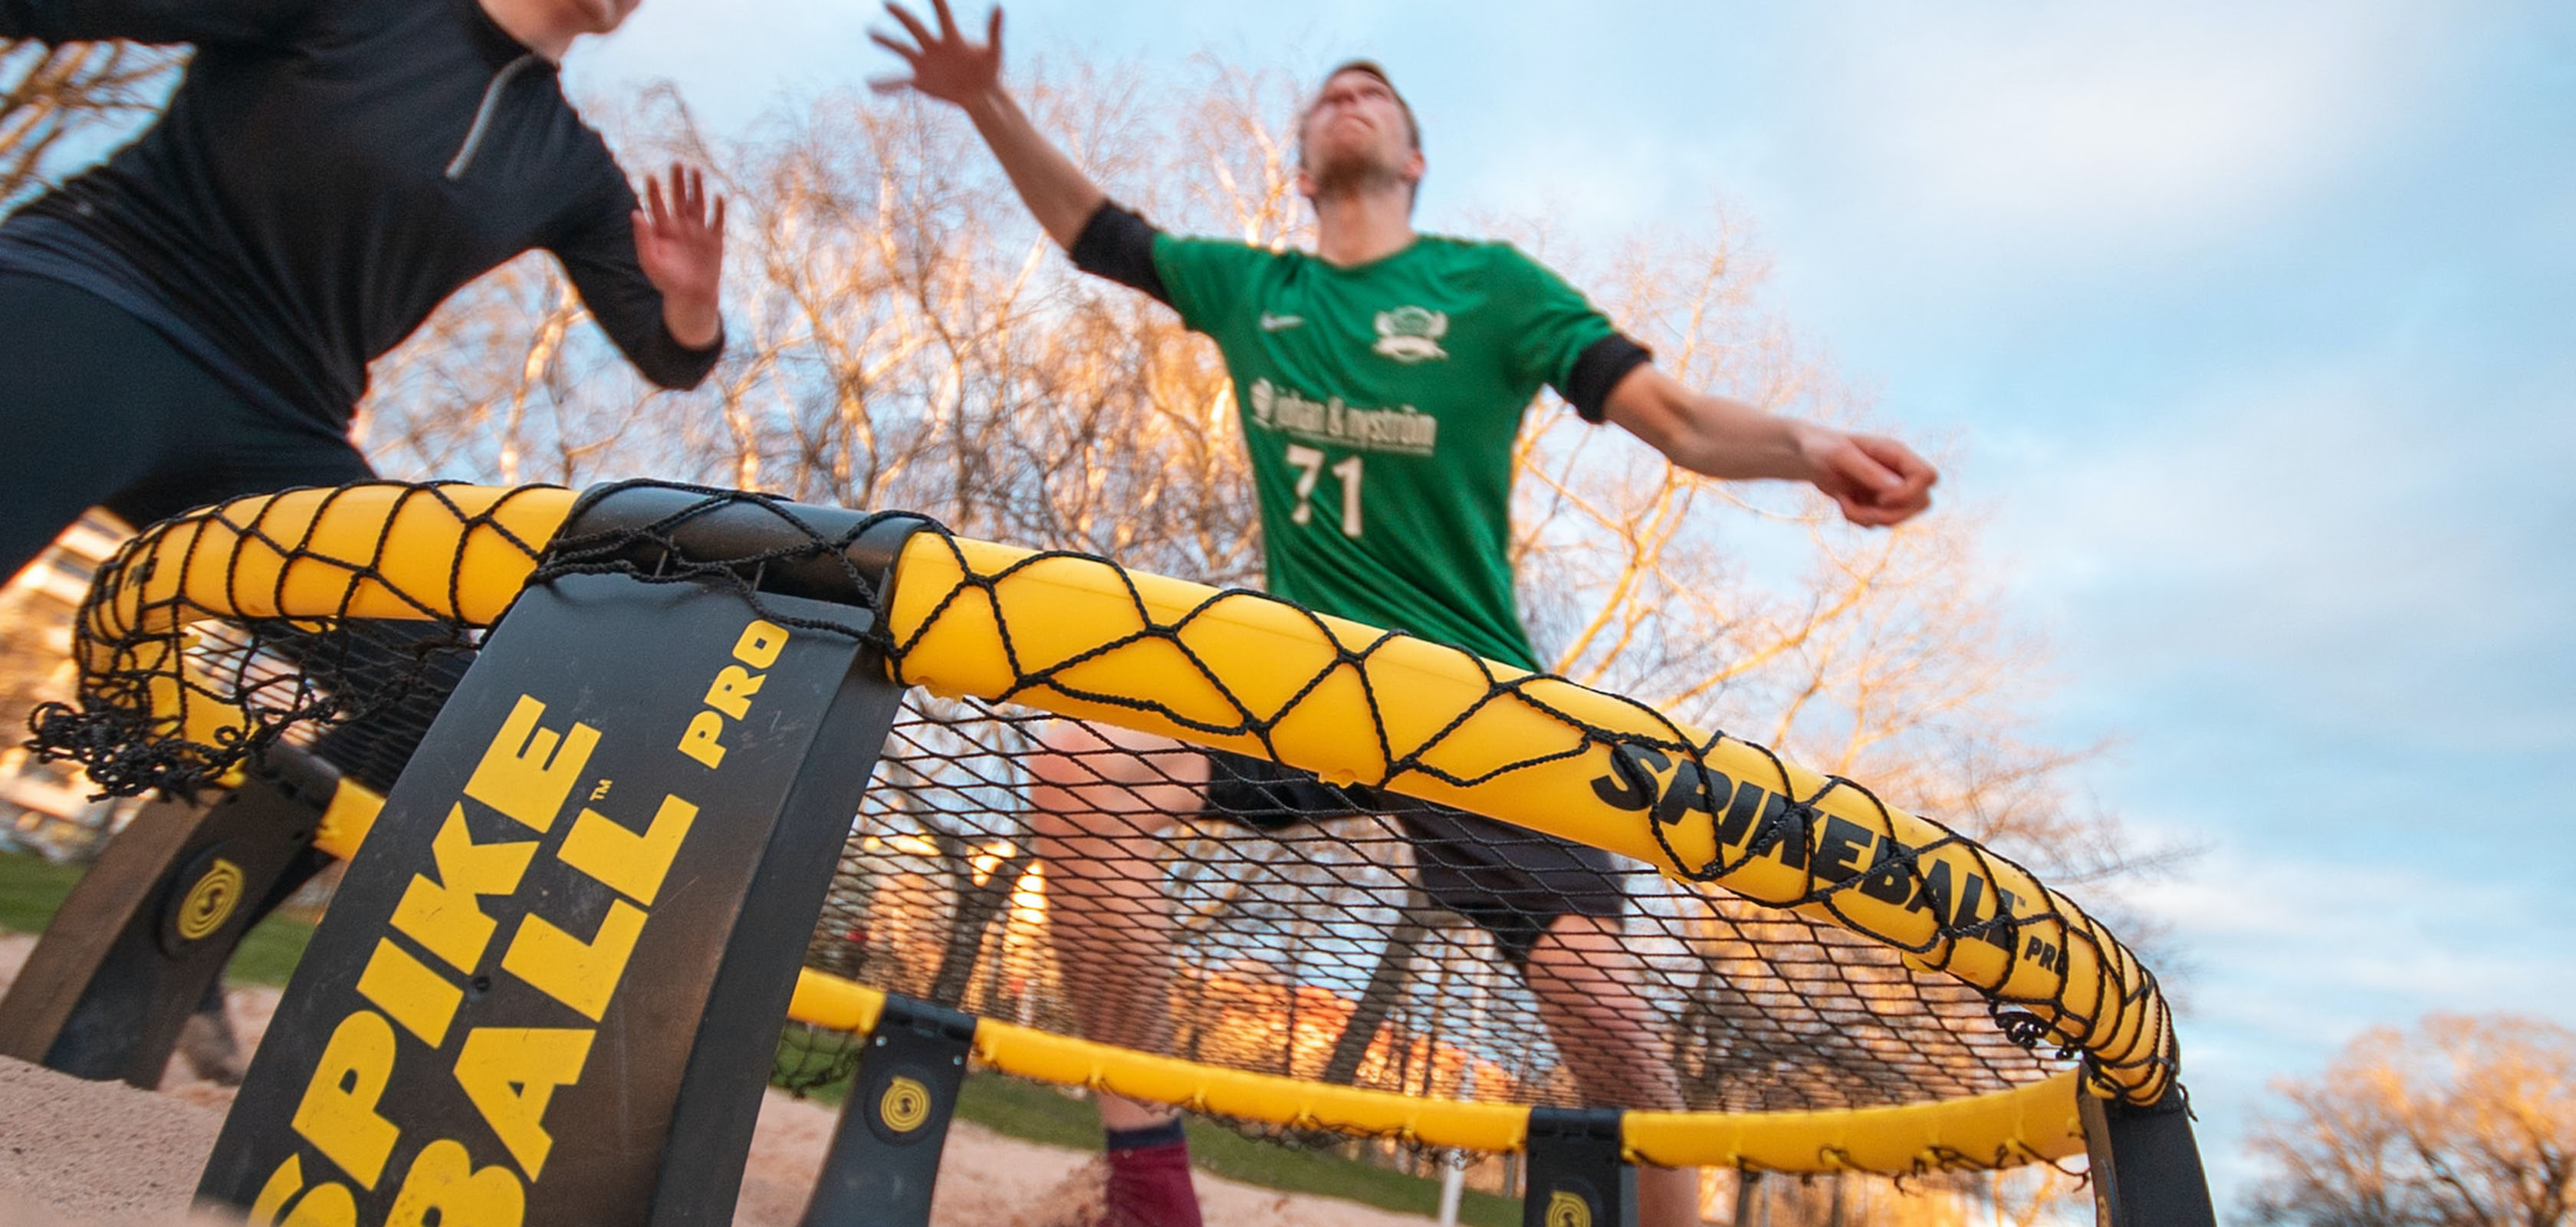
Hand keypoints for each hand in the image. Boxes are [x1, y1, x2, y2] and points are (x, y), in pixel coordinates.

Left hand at [634, 163, 724, 349]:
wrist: (691, 298)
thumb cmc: (667, 282)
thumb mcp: (650, 261)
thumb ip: (643, 237)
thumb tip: (635, 213)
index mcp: (663, 231)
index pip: (657, 205)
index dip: (654, 191)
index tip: (651, 176)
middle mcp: (681, 227)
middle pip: (679, 199)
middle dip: (678, 182)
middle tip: (676, 164)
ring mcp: (698, 232)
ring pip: (698, 204)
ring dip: (697, 188)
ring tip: (696, 171)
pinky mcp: (715, 240)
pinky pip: (717, 221)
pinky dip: (718, 209)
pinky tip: (718, 197)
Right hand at [870, 0, 1001, 107]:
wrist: (981, 94)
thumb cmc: (988, 70)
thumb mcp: (994, 52)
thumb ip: (994, 31)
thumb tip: (999, 7)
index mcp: (952, 39)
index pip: (943, 18)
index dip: (938, 5)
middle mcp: (934, 47)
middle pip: (915, 28)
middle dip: (902, 16)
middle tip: (887, 4)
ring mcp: (924, 63)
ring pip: (902, 49)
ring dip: (886, 42)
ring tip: (871, 33)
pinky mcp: (920, 80)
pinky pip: (900, 81)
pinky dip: (886, 84)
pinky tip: (871, 84)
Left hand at [1800, 428, 1937, 526]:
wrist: (1809, 457)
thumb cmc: (1822, 447)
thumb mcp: (1839, 455)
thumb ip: (1867, 470)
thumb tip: (1895, 489)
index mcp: (1896, 453)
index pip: (1928, 477)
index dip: (1910, 493)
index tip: (1880, 497)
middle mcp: (1899, 471)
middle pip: (1922, 503)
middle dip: (1891, 514)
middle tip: (1864, 507)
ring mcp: (1891, 489)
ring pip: (1901, 518)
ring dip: (1870, 518)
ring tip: (1845, 503)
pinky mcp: (1877, 503)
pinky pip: (1879, 523)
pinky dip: (1859, 520)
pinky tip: (1843, 502)